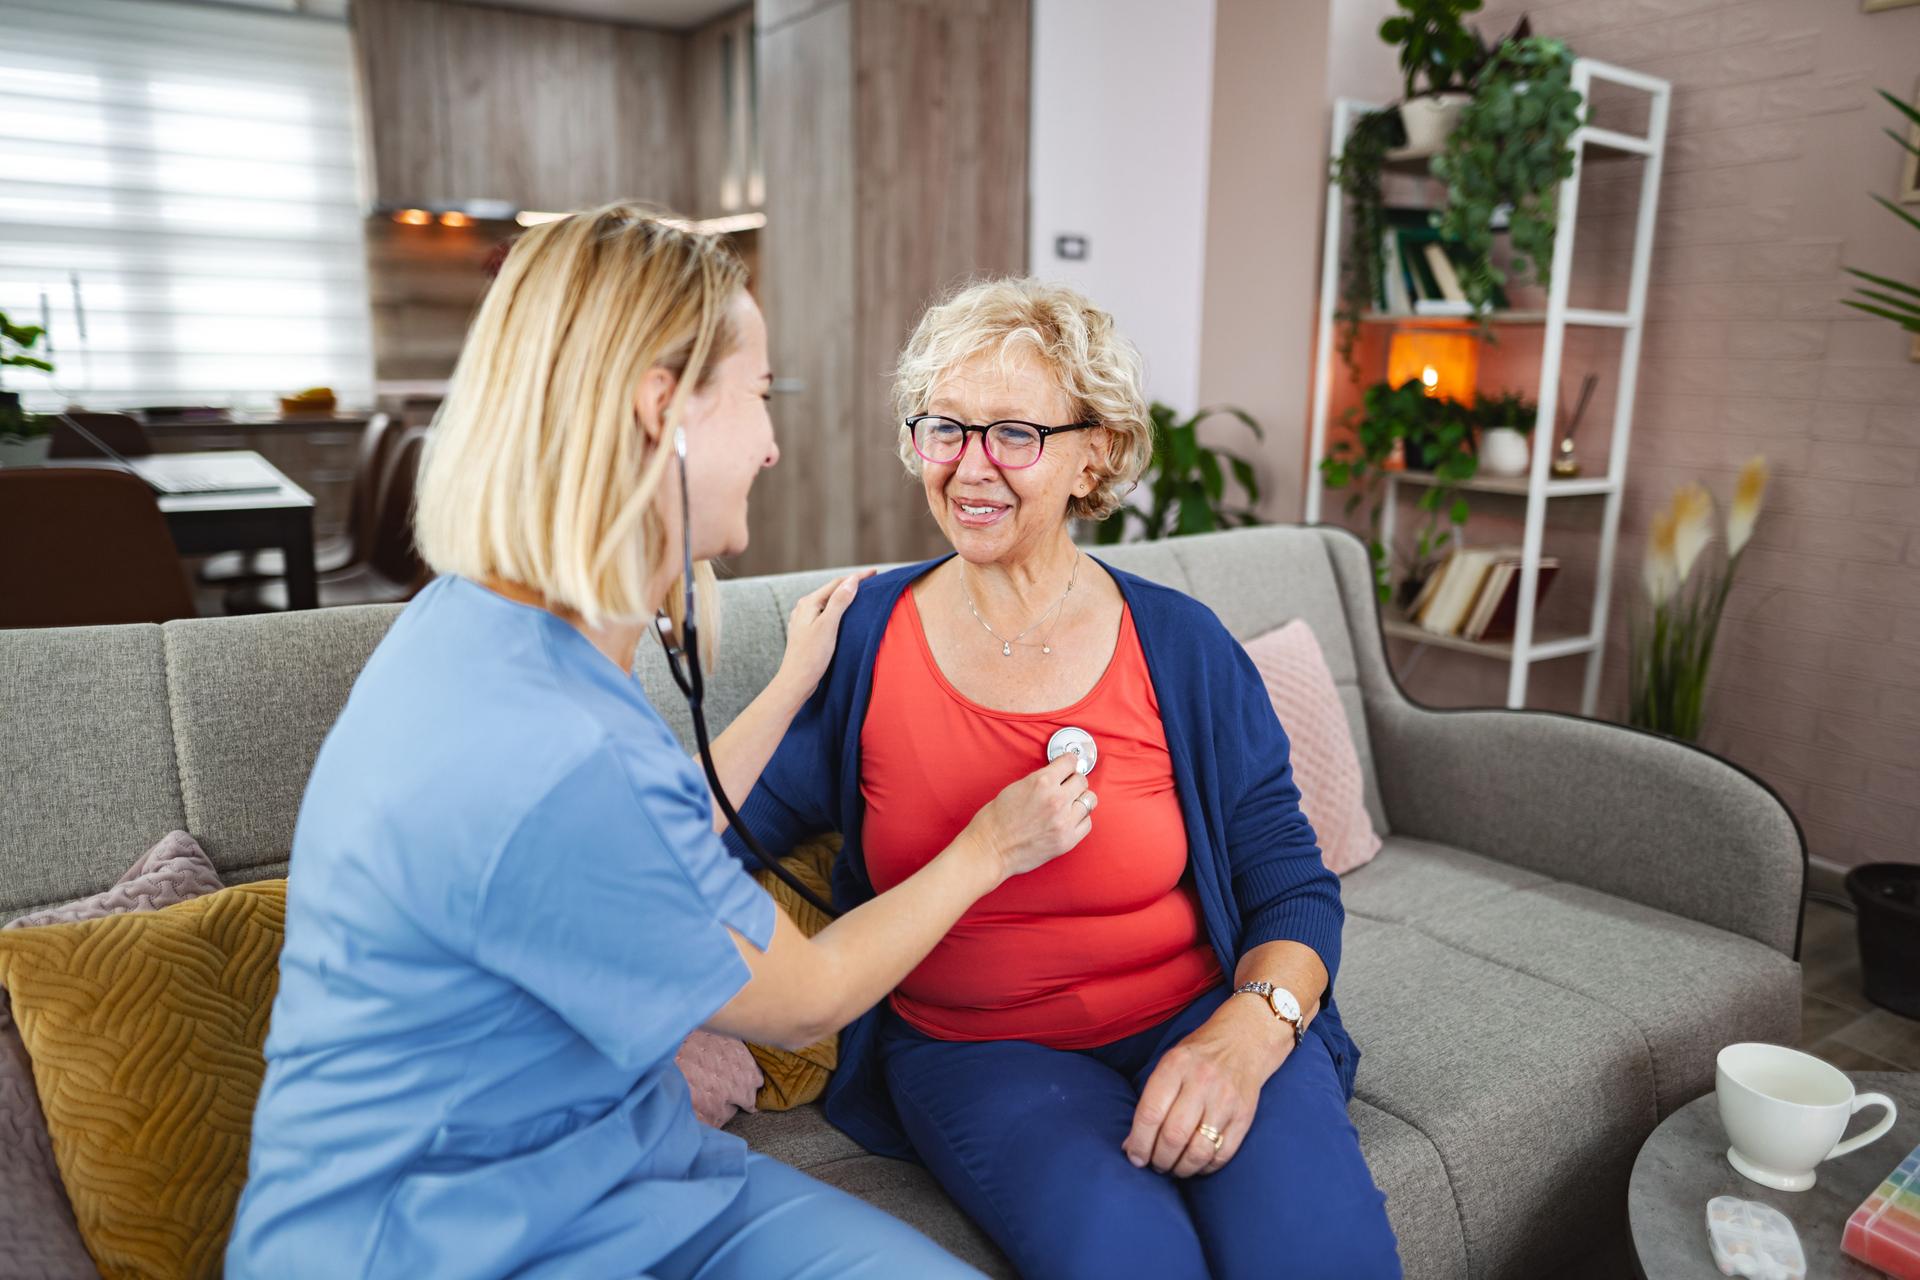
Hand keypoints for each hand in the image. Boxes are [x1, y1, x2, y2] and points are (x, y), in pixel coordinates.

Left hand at [775, 570, 874, 702]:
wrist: (796, 681)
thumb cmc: (811, 655)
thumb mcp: (828, 625)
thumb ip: (839, 601)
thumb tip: (851, 581)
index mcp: (809, 603)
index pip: (837, 583)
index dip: (857, 577)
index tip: (875, 572)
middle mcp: (804, 608)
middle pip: (832, 591)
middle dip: (851, 585)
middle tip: (871, 582)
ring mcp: (804, 620)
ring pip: (828, 603)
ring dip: (844, 598)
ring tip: (860, 596)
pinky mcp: (807, 632)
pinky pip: (825, 614)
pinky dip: (838, 611)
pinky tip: (843, 616)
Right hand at [963, 753, 1092, 882]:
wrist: (990, 849)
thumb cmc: (995, 820)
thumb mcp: (1016, 787)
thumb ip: (1040, 781)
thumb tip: (1057, 776)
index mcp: (1042, 782)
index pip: (1070, 761)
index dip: (1068, 763)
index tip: (1068, 766)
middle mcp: (1056, 799)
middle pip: (1082, 780)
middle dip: (1074, 781)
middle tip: (1067, 786)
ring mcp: (1064, 821)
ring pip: (1089, 800)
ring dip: (1080, 800)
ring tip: (1069, 804)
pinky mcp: (1067, 840)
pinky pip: (1087, 823)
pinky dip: (1080, 820)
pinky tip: (1069, 820)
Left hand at [1123, 1000, 1283, 1177]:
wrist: (1244, 1040)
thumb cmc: (1197, 1057)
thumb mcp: (1169, 1064)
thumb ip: (1150, 1101)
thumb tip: (1131, 1146)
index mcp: (1175, 1066)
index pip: (1150, 1114)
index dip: (1139, 1143)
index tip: (1135, 1157)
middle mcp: (1201, 1082)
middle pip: (1173, 1136)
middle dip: (1159, 1159)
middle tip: (1154, 1165)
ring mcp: (1225, 1100)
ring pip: (1198, 1151)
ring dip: (1181, 1168)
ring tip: (1173, 1168)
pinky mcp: (1244, 1117)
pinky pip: (1222, 1155)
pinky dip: (1205, 1168)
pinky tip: (1196, 1165)